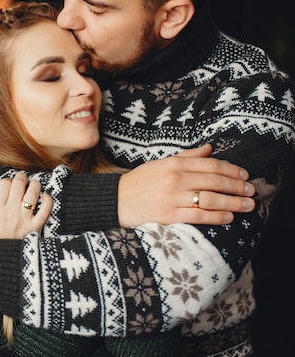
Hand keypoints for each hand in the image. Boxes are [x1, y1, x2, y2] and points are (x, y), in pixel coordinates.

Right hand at [0, 172, 50, 238]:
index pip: (4, 184)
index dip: (6, 181)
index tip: (7, 185)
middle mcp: (11, 213)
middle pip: (19, 185)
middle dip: (21, 177)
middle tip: (22, 177)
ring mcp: (24, 220)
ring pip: (33, 193)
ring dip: (34, 184)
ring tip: (33, 184)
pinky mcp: (35, 228)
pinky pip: (46, 210)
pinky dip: (47, 200)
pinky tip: (44, 196)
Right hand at [118, 144, 255, 226]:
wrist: (115, 200)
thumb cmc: (138, 182)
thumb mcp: (160, 163)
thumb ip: (186, 156)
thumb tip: (210, 148)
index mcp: (174, 164)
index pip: (211, 165)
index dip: (232, 170)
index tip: (245, 175)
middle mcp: (175, 179)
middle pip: (215, 181)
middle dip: (237, 187)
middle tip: (251, 191)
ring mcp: (172, 198)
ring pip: (211, 199)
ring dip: (233, 203)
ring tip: (247, 206)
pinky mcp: (169, 216)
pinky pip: (199, 216)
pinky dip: (217, 217)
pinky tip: (228, 218)